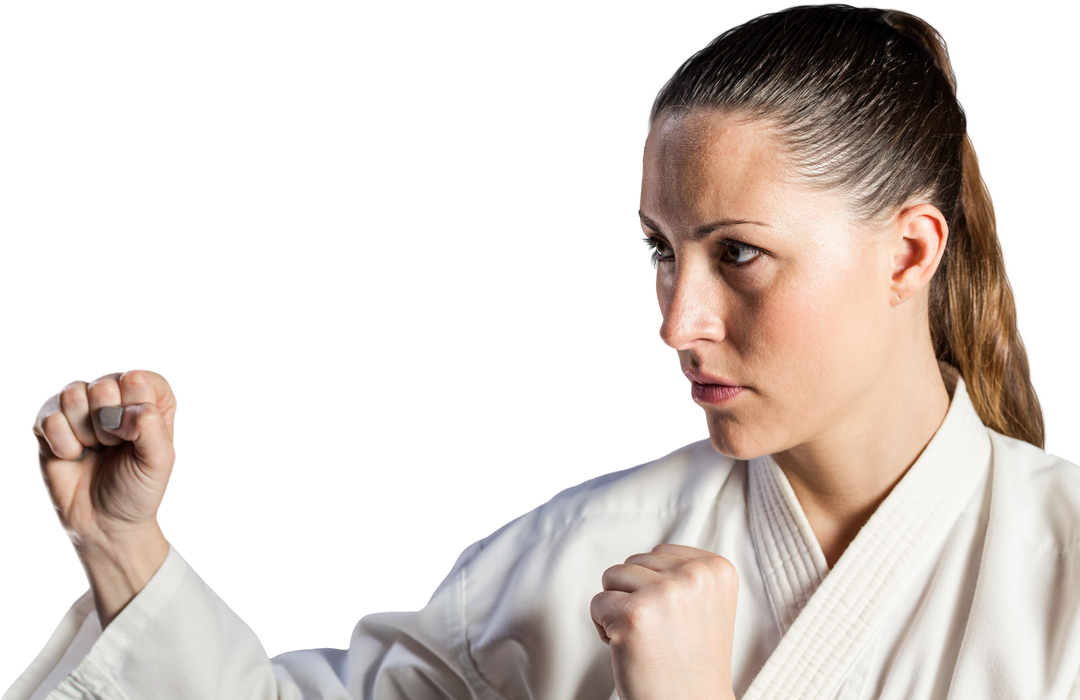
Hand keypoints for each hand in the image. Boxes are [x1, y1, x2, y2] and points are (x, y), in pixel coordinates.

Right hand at [32, 368, 178, 547]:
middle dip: (108, 425)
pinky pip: (48, 416)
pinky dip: (62, 442)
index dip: (133, 410)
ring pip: (72, 395)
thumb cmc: (138, 488)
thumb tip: (128, 411)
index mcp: (149, 398)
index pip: (138, 379)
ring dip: (85, 433)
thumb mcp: (159, 462)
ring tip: (94, 449)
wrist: (104, 522)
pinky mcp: (51, 422)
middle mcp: (115, 395)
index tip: (134, 438)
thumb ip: (152, 428)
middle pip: (103, 386)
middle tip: (113, 446)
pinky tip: (74, 455)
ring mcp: (81, 406)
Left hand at [591, 543, 738, 699]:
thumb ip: (684, 574)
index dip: (655, 587)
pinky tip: (630, 650)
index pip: (659, 552)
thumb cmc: (692, 666)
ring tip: (645, 640)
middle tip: (659, 635)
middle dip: (635, 596)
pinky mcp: (634, 614)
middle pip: (633, 563)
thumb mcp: (708, 605)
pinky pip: (597, 604)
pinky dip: (604, 629)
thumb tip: (650, 556)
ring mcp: (665, 593)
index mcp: (717, 570)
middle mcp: (695, 576)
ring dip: (618, 609)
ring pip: (612, 577)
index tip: (674, 619)